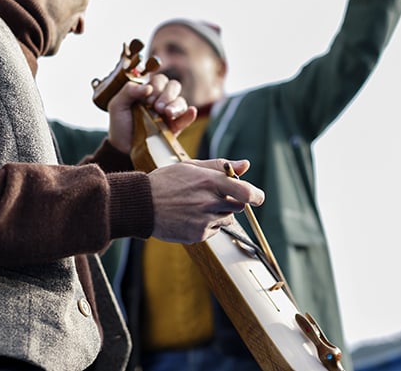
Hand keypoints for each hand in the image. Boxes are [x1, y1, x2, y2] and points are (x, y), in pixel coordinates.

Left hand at [106, 74, 196, 153]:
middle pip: (173, 86)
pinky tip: (191, 111)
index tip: (147, 99)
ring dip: (175, 104)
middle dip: (167, 94)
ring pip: (181, 101)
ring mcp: (169, 113)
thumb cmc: (120, 125)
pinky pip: (186, 118)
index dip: (156, 86)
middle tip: (156, 106)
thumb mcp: (117, 105)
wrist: (123, 148)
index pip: (160, 80)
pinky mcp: (175, 127)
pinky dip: (189, 114)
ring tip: (166, 113)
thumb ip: (128, 91)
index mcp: (148, 91)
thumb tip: (148, 87)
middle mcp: (161, 100)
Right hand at [148, 159, 265, 243]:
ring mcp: (204, 220)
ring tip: (196, 206)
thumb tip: (245, 164)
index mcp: (209, 181)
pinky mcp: (198, 235)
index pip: (245, 192)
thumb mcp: (191, 166)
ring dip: (219, 214)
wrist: (142, 205)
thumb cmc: (166, 182)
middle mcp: (209, 201)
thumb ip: (220, 166)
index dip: (256, 195)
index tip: (258, 197)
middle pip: (238, 207)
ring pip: (226, 219)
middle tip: (215, 197)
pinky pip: (213, 231)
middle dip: (232, 202)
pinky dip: (207, 225)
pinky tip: (190, 216)